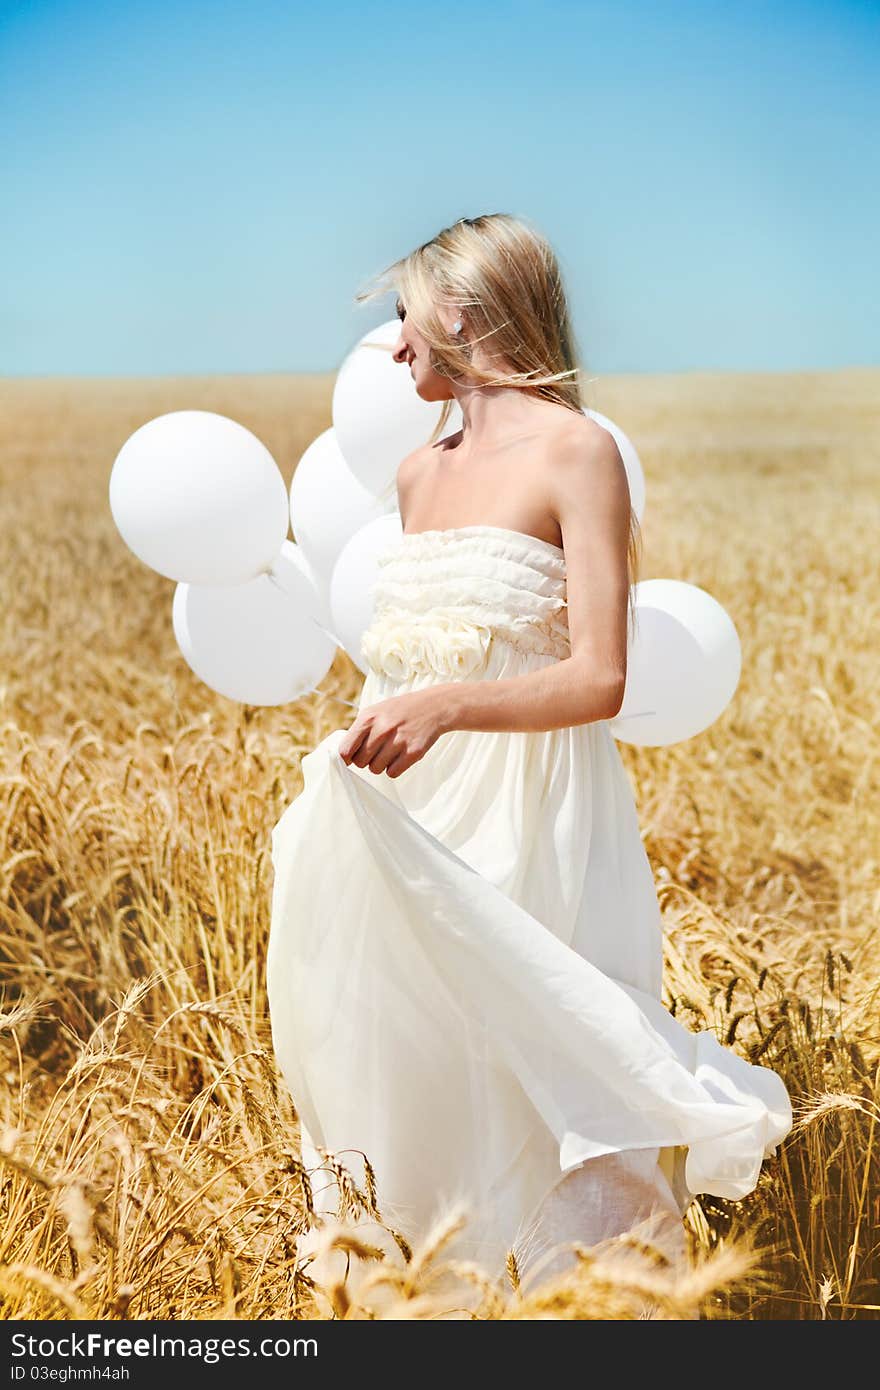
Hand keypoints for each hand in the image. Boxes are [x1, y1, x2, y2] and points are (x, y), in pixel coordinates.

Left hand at [338, 688, 452, 777]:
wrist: (433, 706)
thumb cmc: (399, 711)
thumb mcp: (375, 711)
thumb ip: (359, 730)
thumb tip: (344, 755)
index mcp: (368, 718)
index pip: (345, 750)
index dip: (346, 758)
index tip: (351, 759)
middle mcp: (382, 729)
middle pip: (360, 762)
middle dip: (366, 760)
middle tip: (377, 751)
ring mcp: (399, 741)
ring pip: (376, 769)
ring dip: (380, 765)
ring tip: (390, 751)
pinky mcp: (414, 752)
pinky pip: (392, 773)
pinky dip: (394, 769)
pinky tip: (399, 757)